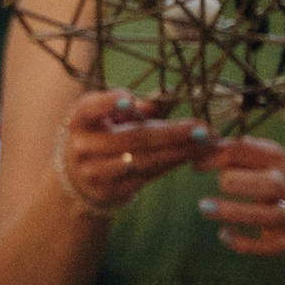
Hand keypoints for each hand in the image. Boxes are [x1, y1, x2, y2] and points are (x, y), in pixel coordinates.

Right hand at [52, 89, 212, 215]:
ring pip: (144, 160)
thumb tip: (168, 92)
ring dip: (180, 151)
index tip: (130, 99)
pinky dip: (173, 163)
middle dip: (171, 132)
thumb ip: (139, 105)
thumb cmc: (101, 134)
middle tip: (202, 128)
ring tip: (206, 142)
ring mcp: (95, 172)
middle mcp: (83, 147)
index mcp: (80, 120)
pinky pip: (148, 175)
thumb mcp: (111, 116)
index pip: (90, 109)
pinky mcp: (111, 191)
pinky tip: (193, 154)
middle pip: (132, 137)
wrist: (78, 177)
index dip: (108, 103)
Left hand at [195, 135, 284, 259]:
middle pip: (262, 182)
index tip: (196, 164)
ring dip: (232, 212)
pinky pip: (268, 246)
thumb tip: (208, 140)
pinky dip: (245, 244)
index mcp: (277, 158)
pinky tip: (223, 235)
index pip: (244, 152)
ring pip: (264, 215)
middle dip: (232, 182)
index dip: (215, 156)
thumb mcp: (275, 155)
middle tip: (217, 184)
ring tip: (204, 207)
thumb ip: (244, 149)